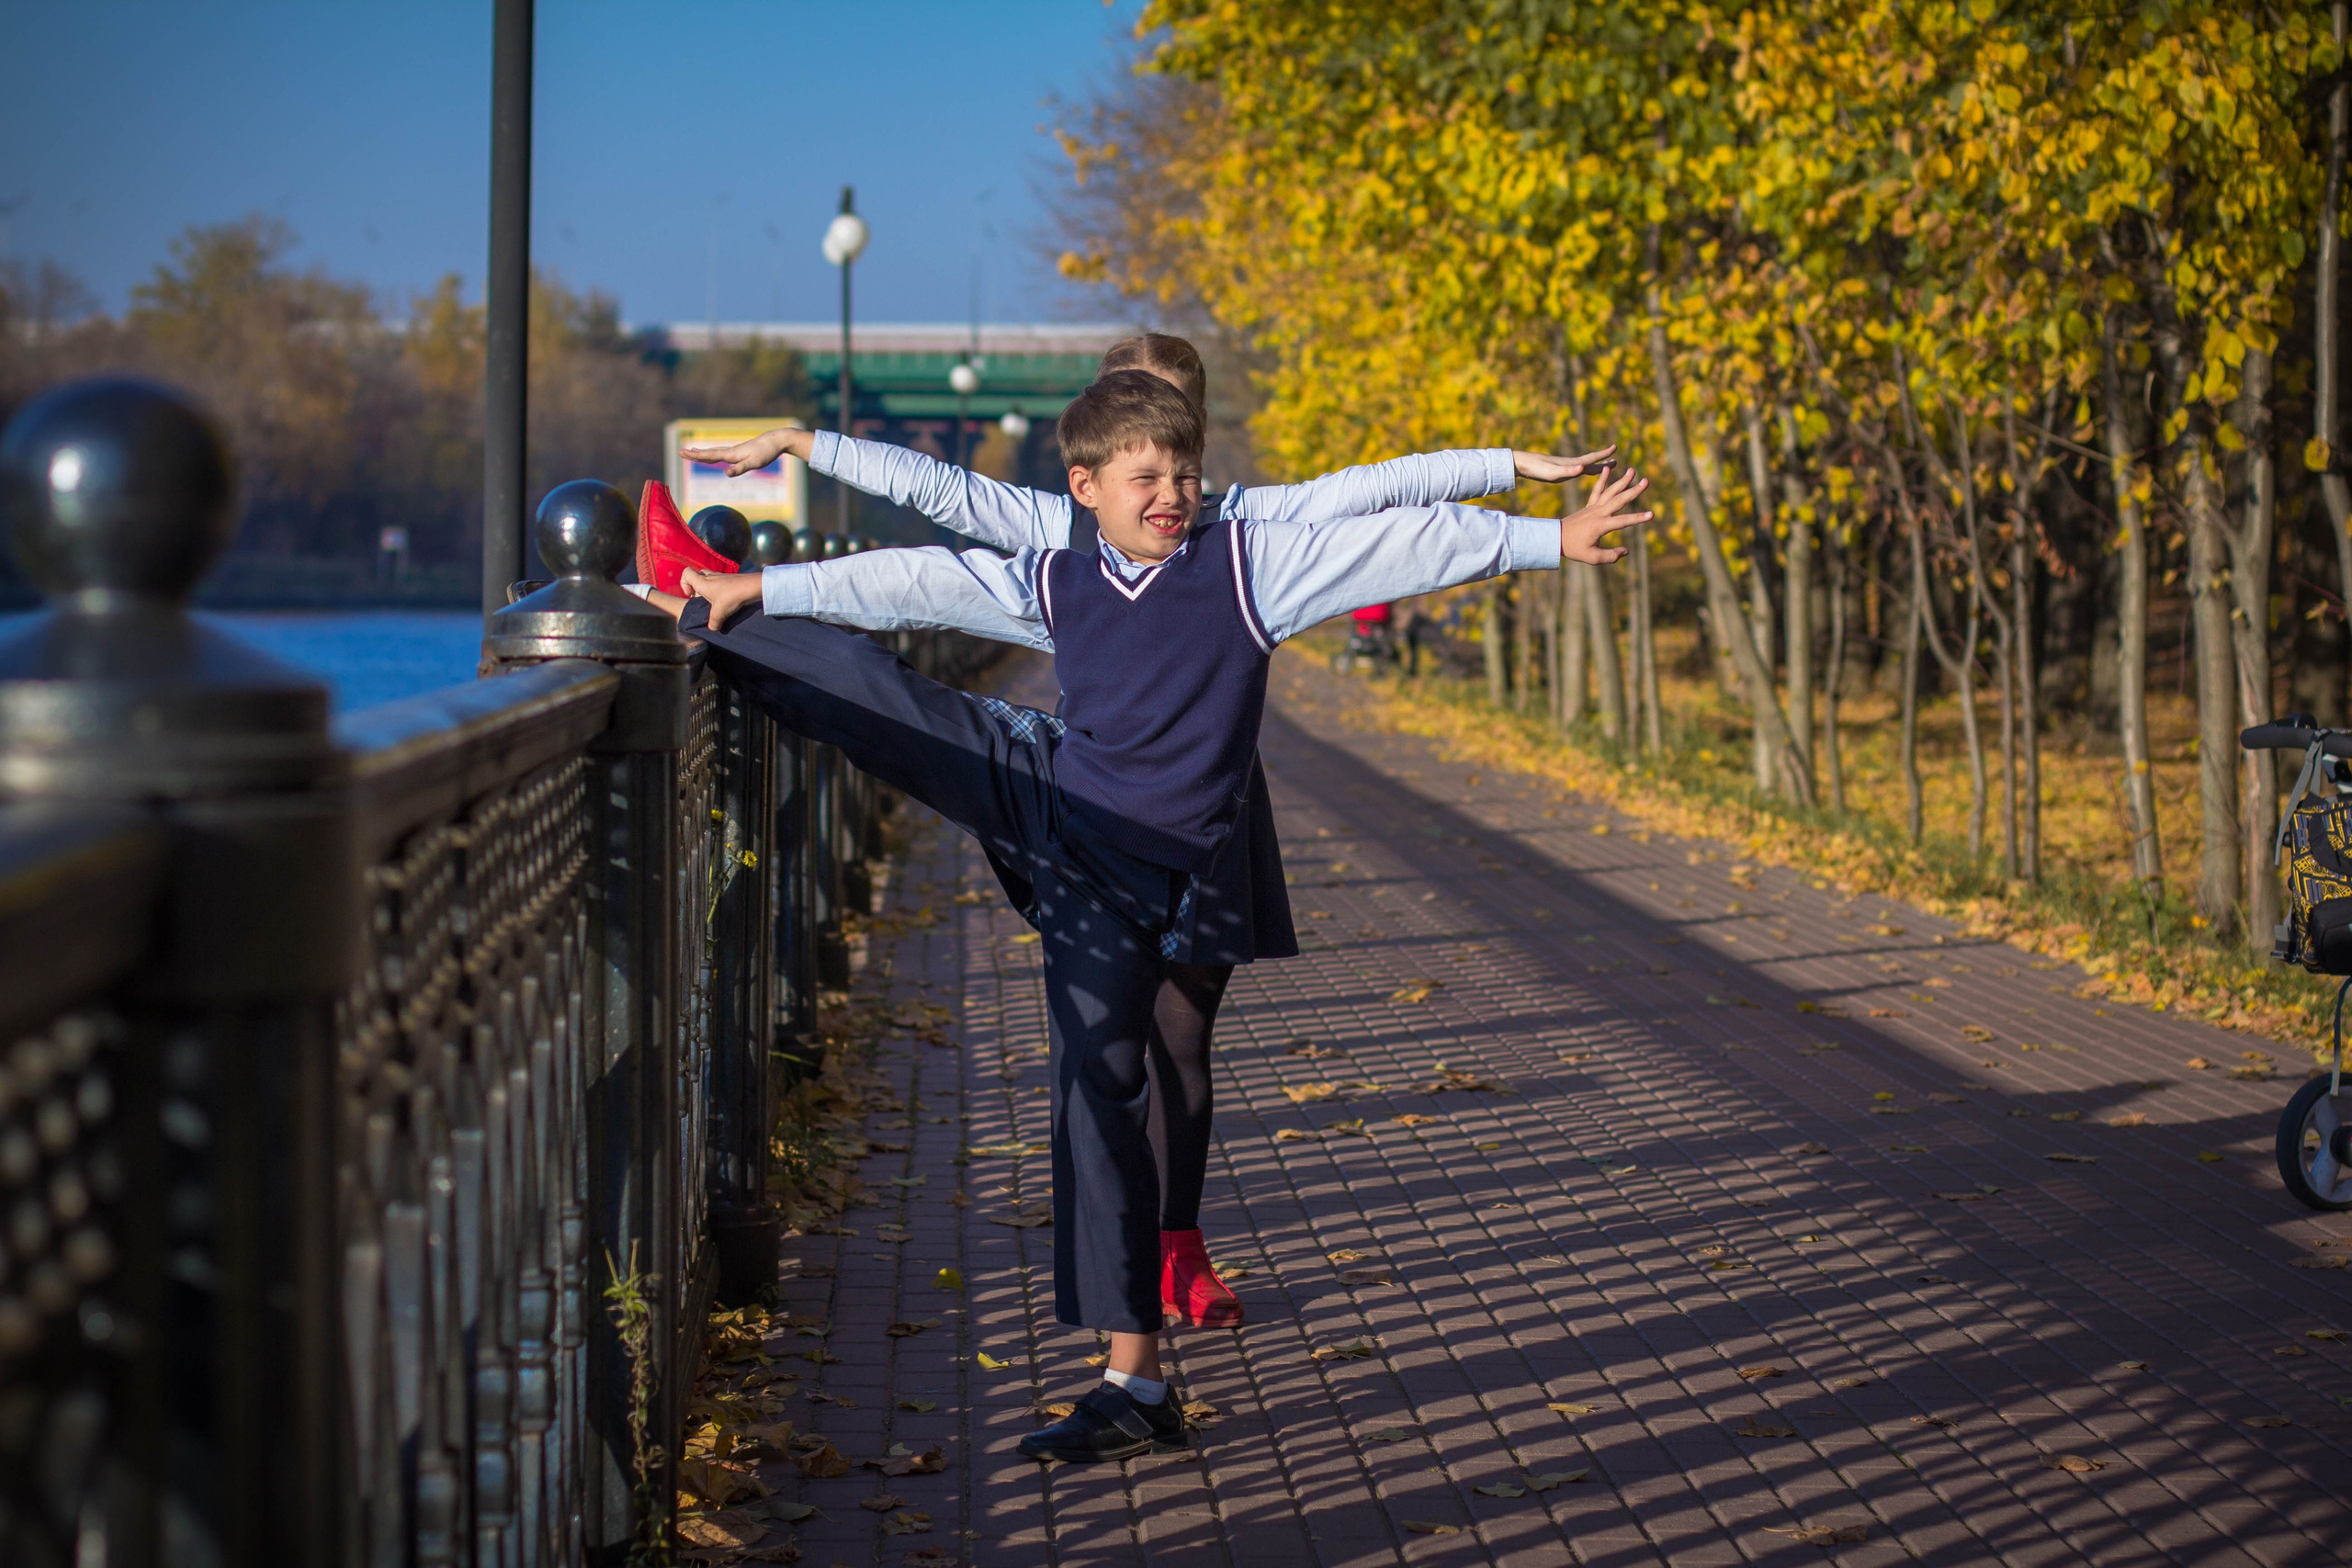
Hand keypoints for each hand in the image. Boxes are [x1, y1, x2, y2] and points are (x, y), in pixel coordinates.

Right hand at [680, 426, 810, 476]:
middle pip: (709, 453)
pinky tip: (714, 455)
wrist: (776, 440)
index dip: (696, 456)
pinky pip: (722, 453)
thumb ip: (740, 468)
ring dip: (703, 453)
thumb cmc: (766, 453)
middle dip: (695, 454)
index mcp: (732, 454)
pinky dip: (714, 454)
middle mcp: (731, 451)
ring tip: (693, 452)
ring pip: (715, 452)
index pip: (710, 455)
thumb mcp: (754, 463)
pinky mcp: (741, 452)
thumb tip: (726, 474)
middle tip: (681, 452)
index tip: (683, 453)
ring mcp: (736, 451)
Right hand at [681, 568, 765, 627]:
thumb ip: (713, 622)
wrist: (753, 587)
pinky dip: (720, 591)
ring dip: (709, 591)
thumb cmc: (732, 596)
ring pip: (709, 580)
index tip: (690, 595)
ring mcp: (721, 577)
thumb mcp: (719, 613)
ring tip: (716, 603)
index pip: (686, 573)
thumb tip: (712, 628)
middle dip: (696, 588)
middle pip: (697, 576)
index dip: (684, 583)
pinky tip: (727, 602)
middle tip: (703, 600)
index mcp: (703, 582)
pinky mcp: (730, 580)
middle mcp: (710, 576)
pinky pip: (720, 583)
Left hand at [1513, 446, 1615, 483]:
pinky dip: (1581, 469)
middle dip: (1603, 461)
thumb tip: (1583, 467)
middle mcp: (1570, 463)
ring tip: (1602, 466)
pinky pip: (1574, 469)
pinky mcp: (1557, 470)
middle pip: (1590, 462)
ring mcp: (1563, 466)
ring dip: (1594, 465)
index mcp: (1572, 464)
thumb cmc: (1537, 469)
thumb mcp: (1554, 473)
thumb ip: (1569, 471)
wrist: (1522, 464)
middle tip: (1616, 459)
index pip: (1591, 459)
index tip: (1615, 447)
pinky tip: (1580, 470)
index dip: (1604, 455)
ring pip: (1583, 465)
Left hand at [1561, 465, 1649, 564]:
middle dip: (1634, 491)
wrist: (1555, 538)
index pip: (1623, 521)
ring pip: (1610, 492)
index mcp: (1600, 526)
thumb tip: (1626, 551)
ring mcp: (1593, 507)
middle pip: (1619, 500)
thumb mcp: (1591, 557)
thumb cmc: (1573, 549)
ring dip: (1622, 481)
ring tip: (1633, 470)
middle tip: (1647, 481)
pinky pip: (1596, 490)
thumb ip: (1610, 556)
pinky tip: (1606, 469)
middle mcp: (1598, 513)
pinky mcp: (1589, 505)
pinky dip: (1602, 479)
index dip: (1638, 518)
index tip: (1652, 514)